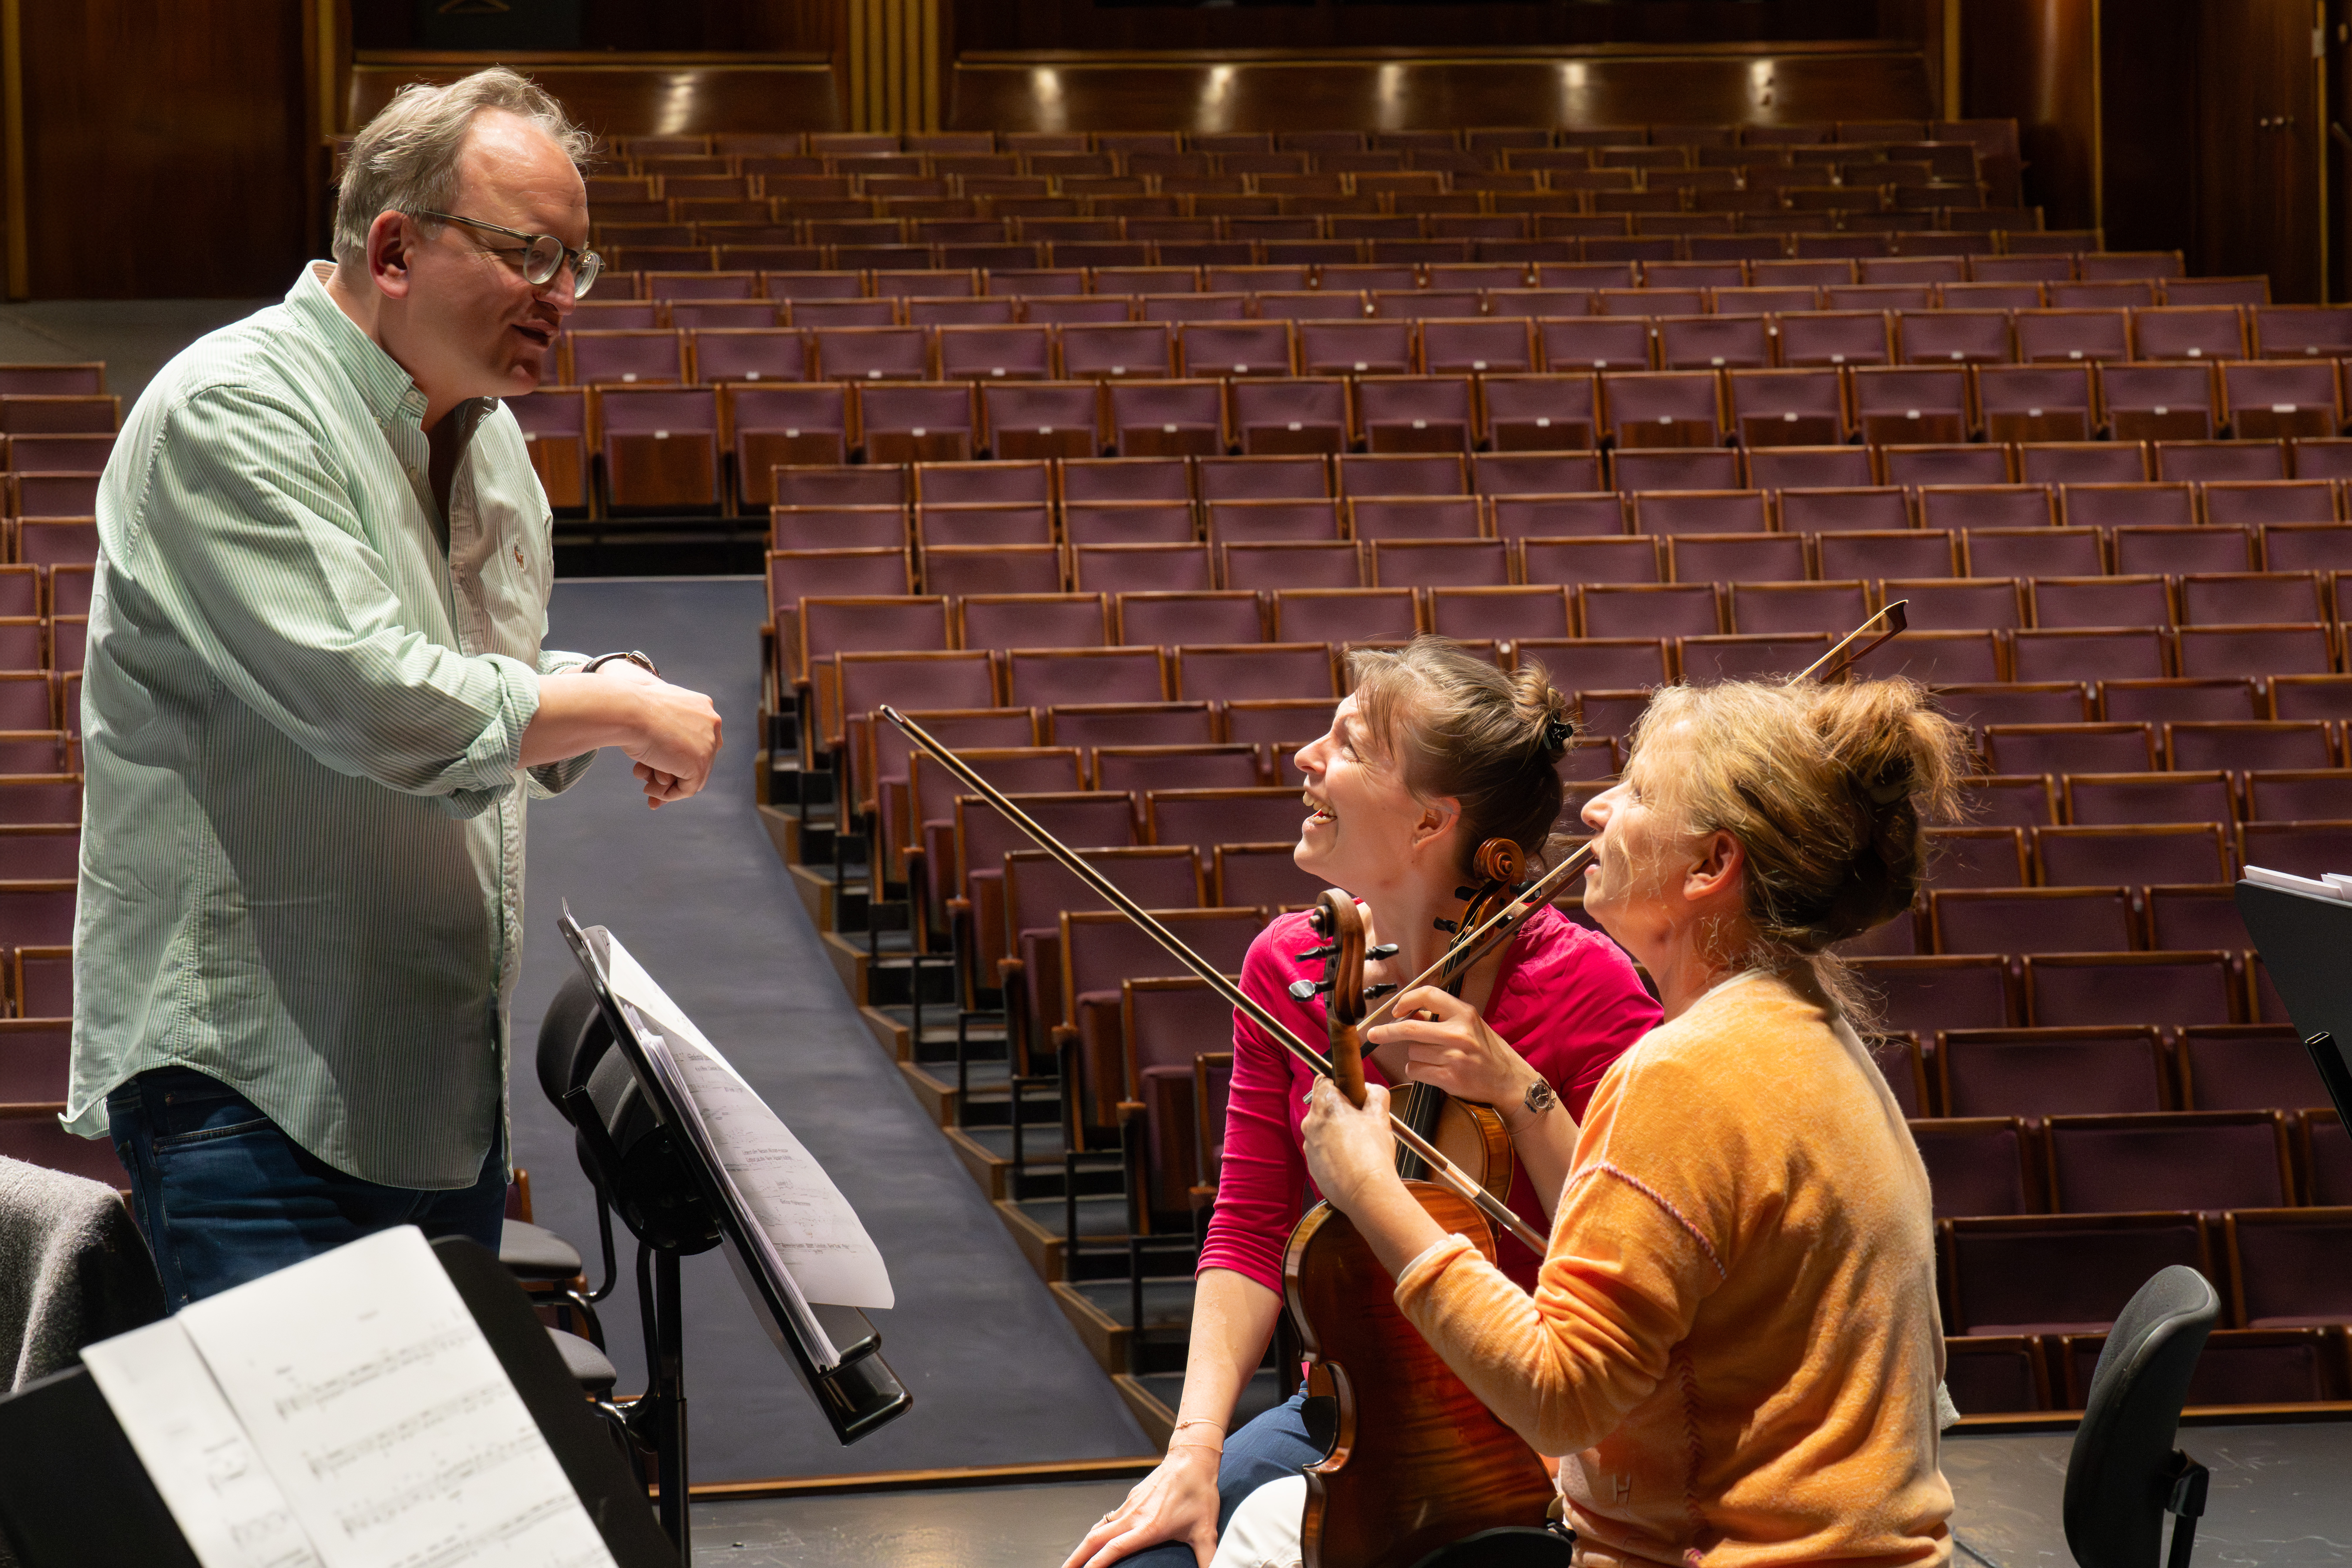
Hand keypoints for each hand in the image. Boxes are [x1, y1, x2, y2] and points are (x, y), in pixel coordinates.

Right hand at [599, 665, 719, 808]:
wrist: (628, 712)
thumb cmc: (632, 710)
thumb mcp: (652, 715)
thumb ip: (666, 729)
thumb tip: (665, 751)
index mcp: (701, 706)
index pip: (696, 740)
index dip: (676, 757)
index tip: (656, 767)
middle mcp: (711, 723)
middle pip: (696, 758)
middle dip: (672, 775)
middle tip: (651, 785)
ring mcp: (709, 744)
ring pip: (692, 775)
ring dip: (667, 785)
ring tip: (647, 788)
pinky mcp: (700, 764)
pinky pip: (687, 789)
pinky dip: (669, 794)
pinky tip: (650, 790)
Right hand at [1060, 1443, 1220, 1567]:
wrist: (1193, 1457)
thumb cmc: (1199, 1492)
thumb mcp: (1206, 1531)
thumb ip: (1208, 1558)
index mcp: (1148, 1527)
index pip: (1114, 1550)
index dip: (1095, 1565)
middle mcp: (1134, 1516)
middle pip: (1094, 1539)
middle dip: (1076, 1558)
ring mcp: (1130, 1505)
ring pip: (1098, 1528)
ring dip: (1083, 1546)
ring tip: (1073, 1561)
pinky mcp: (1132, 1498)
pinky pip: (1107, 1518)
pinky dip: (1096, 1531)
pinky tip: (1096, 1538)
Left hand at [1302, 1077, 1400, 1215]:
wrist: (1365, 1192)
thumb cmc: (1372, 1154)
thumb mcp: (1380, 1116)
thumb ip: (1376, 1094)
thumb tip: (1370, 1089)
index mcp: (1326, 1105)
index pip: (1323, 1080)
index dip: (1338, 1084)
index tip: (1350, 1093)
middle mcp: (1311, 1123)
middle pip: (1322, 1106)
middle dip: (1339, 1110)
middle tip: (1360, 1121)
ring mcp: (1309, 1145)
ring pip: (1321, 1129)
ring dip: (1335, 1131)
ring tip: (1358, 1144)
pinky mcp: (1311, 1164)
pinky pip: (1321, 1150)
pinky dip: (1332, 1151)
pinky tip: (1350, 1160)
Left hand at [1366, 987, 1540, 1109]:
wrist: (1510, 1082)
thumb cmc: (1488, 1052)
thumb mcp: (1471, 1026)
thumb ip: (1442, 1018)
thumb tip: (1408, 1014)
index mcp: (1465, 1014)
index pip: (1428, 995)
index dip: (1406, 1000)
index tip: (1396, 1010)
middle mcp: (1459, 1033)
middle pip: (1410, 1028)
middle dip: (1386, 1031)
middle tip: (1372, 1033)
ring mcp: (1454, 1056)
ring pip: (1412, 1052)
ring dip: (1415, 1056)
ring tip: (1435, 1058)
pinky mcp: (1449, 1077)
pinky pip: (1416, 1071)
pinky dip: (1417, 1071)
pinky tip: (1433, 1071)